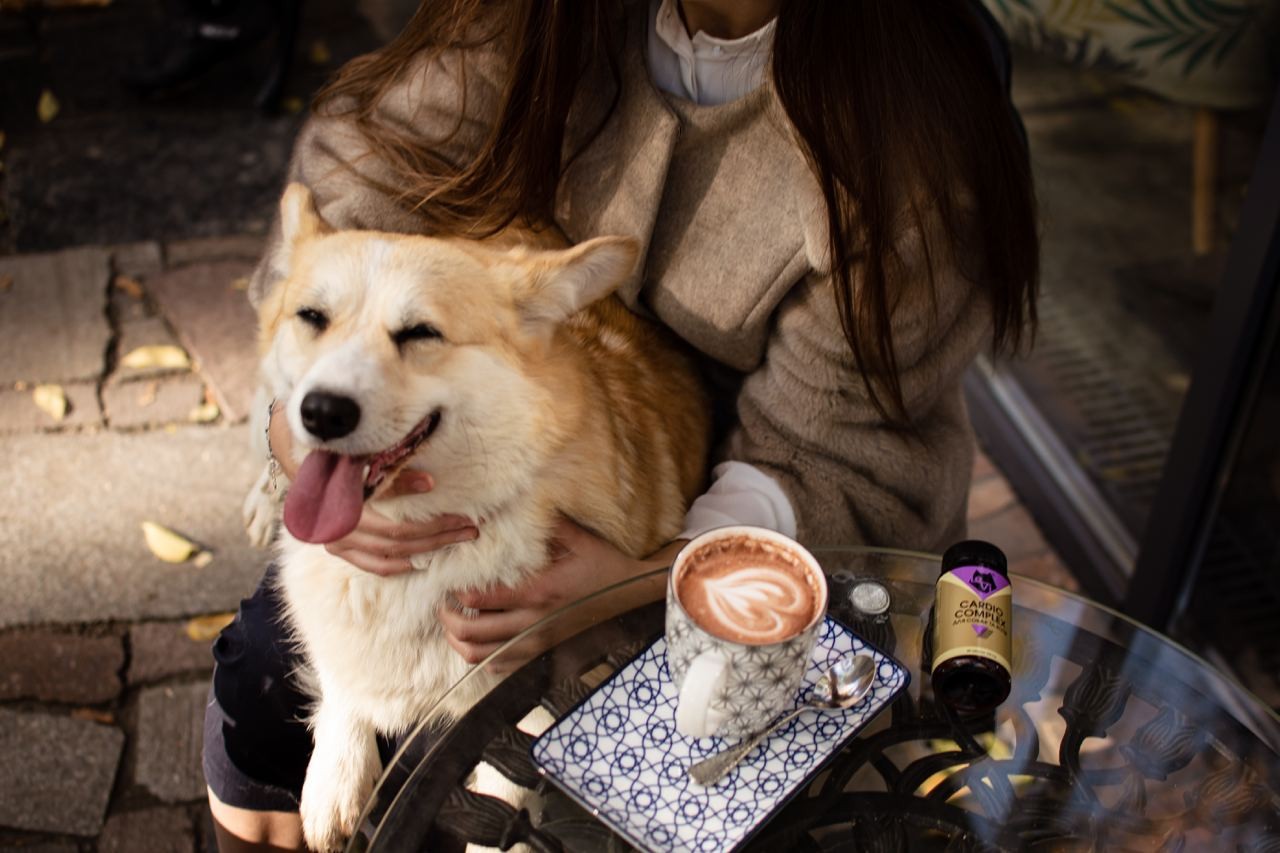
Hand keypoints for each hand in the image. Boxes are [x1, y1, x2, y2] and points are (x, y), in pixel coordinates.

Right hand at [269, 401, 477, 575]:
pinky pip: (372, 566)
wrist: (302, 463)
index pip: (399, 531)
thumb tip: (431, 484)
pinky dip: (397, 566)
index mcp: (347, 511)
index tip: (465, 520)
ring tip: (455, 542)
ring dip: (426, 553)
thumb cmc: (339, 458)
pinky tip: (420, 562)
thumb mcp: (365, 461)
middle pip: (399, 546)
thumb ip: (395, 476)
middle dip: (438, 539)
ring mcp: (336, 544)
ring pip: (389, 558)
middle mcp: (339, 533)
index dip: (434, 529)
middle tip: (470, 530)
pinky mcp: (337, 549)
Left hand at [437, 519, 681, 665]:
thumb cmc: (605, 568)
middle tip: (443, 603)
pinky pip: (500, 666)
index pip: (483, 599)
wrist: (632, 600)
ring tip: (453, 623)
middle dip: (448, 619)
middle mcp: (535, 624)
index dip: (458, 592)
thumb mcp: (581, 540)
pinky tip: (479, 639)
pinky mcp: (542, 656)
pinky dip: (482, 655)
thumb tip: (524, 500)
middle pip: (472, 633)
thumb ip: (551, 523)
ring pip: (481, 656)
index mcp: (540, 592)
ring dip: (459, 641)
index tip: (450, 580)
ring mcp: (537, 645)